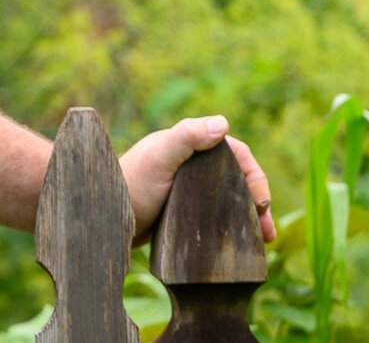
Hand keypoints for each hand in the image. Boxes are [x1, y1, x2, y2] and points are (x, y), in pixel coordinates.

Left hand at [118, 115, 275, 243]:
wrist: (100, 217)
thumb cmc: (127, 185)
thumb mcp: (158, 158)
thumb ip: (186, 138)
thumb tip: (223, 124)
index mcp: (186, 145)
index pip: (234, 153)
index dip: (254, 175)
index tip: (261, 203)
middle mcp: (188, 163)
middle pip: (235, 178)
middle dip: (257, 201)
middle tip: (267, 231)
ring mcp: (185, 188)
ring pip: (227, 199)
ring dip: (248, 217)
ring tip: (262, 243)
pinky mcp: (180, 210)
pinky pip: (213, 215)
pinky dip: (230, 227)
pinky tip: (239, 245)